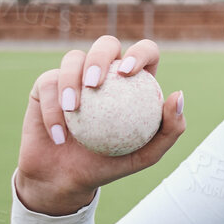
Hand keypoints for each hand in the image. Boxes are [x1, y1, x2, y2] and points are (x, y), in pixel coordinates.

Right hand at [15, 36, 184, 216]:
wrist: (66, 180)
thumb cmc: (110, 165)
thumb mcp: (146, 156)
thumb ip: (170, 129)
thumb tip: (178, 95)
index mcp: (135, 80)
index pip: (145, 52)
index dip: (140, 53)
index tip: (128, 73)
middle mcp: (105, 72)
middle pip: (107, 44)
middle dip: (100, 55)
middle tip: (95, 84)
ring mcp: (74, 76)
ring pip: (73, 59)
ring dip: (71, 81)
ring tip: (74, 110)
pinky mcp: (46, 85)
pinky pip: (48, 84)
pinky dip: (52, 109)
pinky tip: (59, 134)